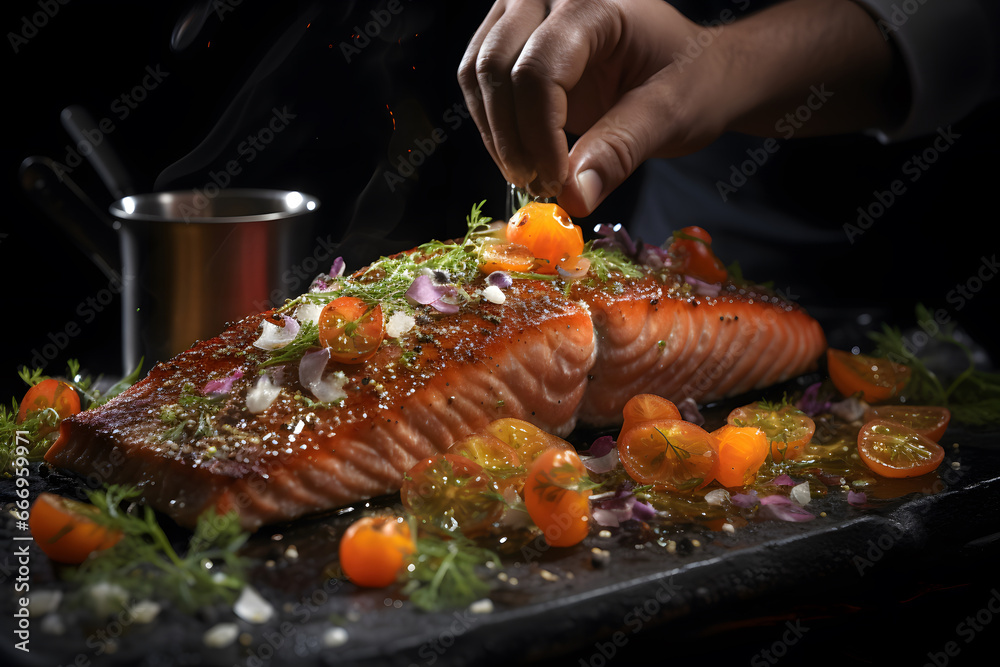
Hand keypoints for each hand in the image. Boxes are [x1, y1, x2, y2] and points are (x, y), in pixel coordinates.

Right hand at [458, 0, 900, 216]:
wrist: (703, 67)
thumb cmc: (703, 80)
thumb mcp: (675, 114)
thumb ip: (620, 148)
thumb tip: (566, 202)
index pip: (536, 66)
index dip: (538, 136)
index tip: (558, 191)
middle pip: (492, 67)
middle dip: (514, 140)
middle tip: (548, 194)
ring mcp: (527, 11)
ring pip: (474, 73)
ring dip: (497, 137)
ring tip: (539, 182)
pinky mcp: (515, 40)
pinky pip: (479, 82)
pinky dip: (494, 130)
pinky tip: (527, 164)